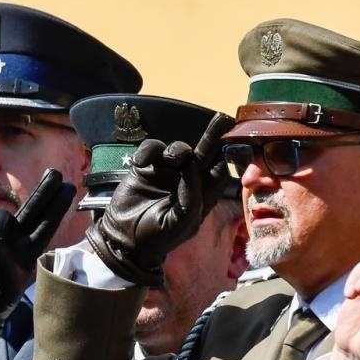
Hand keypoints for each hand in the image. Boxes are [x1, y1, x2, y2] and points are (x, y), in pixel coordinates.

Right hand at [0, 169, 74, 341]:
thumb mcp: (4, 289)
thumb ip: (3, 265)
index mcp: (28, 252)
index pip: (46, 226)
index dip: (57, 207)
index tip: (69, 189)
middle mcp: (15, 238)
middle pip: (32, 209)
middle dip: (44, 190)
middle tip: (56, 172)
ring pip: (1, 217)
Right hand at [85, 112, 232, 285]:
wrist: (123, 240)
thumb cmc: (156, 237)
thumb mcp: (180, 224)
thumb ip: (191, 199)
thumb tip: (192, 167)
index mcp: (202, 196)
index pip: (220, 172)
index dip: (228, 160)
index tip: (236, 146)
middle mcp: (187, 181)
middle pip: (205, 154)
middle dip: (214, 136)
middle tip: (222, 119)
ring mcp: (167, 173)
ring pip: (179, 150)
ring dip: (179, 149)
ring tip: (171, 158)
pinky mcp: (146, 168)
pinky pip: (152, 149)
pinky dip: (148, 151)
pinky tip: (140, 163)